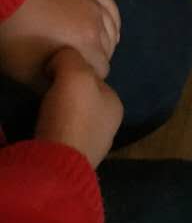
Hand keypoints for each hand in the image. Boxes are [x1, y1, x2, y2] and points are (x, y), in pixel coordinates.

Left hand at [0, 0, 119, 91]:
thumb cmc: (17, 36)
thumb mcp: (27, 73)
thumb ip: (51, 87)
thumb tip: (62, 90)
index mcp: (88, 45)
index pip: (101, 71)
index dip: (86, 81)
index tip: (70, 82)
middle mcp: (99, 23)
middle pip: (108, 51)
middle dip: (94, 62)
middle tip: (73, 67)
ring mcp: (95, 3)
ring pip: (112, 30)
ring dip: (104, 43)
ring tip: (87, 50)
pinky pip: (111, 7)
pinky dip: (112, 21)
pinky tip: (108, 26)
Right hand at [35, 49, 122, 169]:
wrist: (55, 165)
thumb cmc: (72, 115)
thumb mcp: (74, 73)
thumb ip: (70, 58)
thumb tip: (60, 60)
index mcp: (116, 105)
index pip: (95, 80)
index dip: (74, 72)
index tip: (55, 72)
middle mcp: (110, 128)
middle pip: (85, 101)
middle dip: (68, 96)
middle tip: (47, 91)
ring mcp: (92, 148)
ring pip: (74, 122)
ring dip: (60, 116)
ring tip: (44, 111)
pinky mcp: (73, 164)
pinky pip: (63, 139)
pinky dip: (54, 133)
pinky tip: (44, 130)